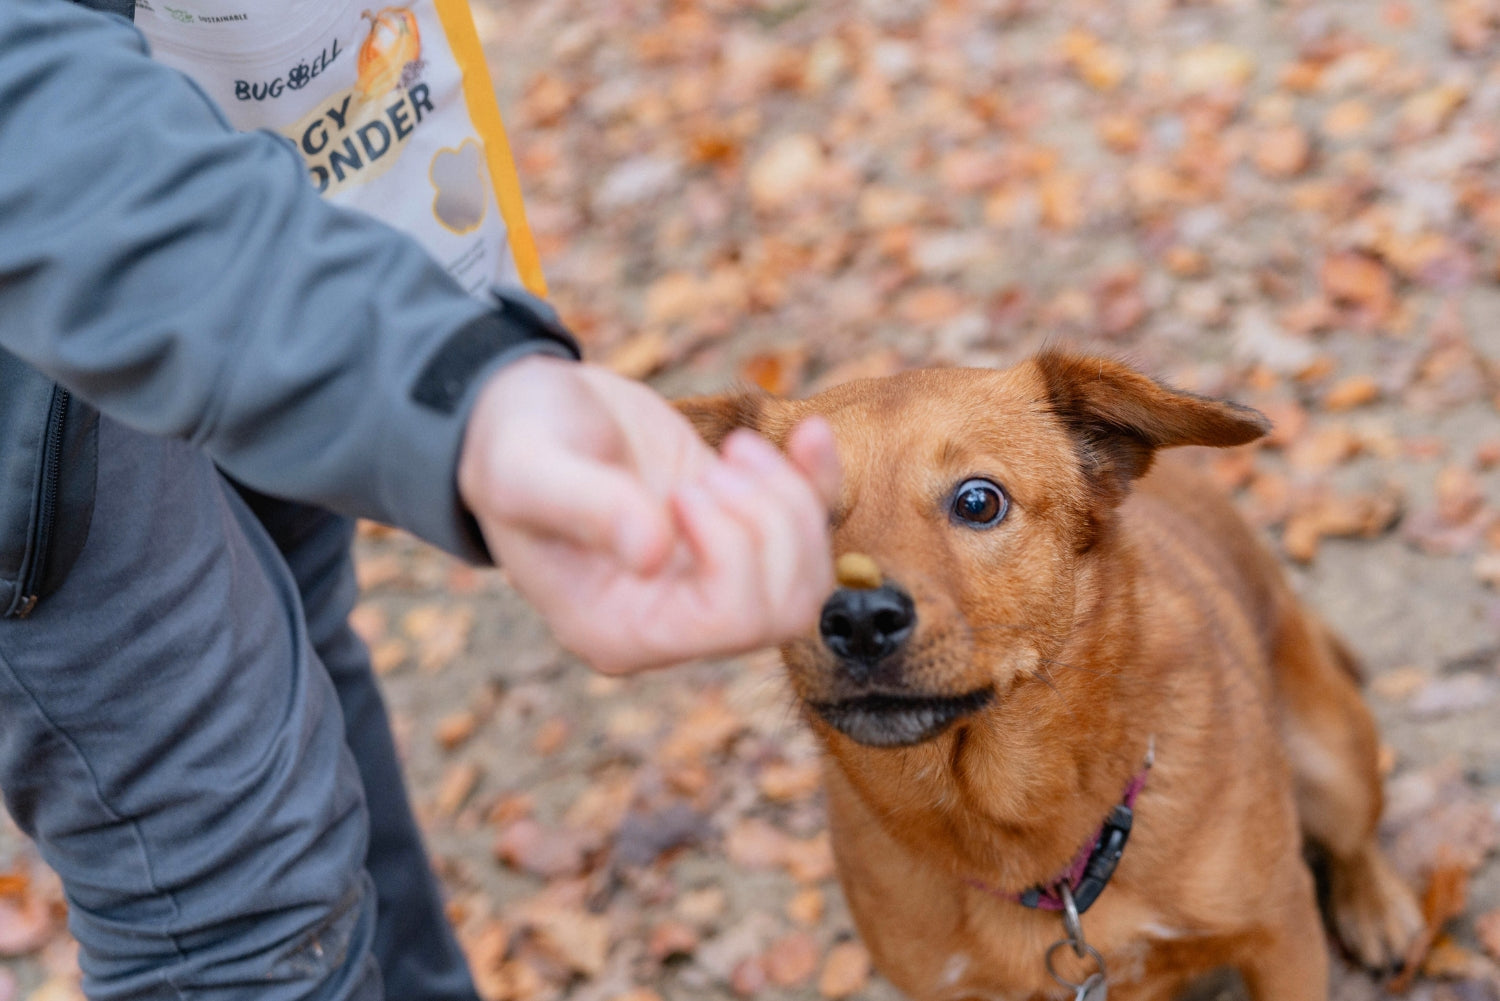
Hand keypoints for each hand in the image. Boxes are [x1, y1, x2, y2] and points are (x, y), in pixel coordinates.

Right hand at [457, 355, 839, 673]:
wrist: (528, 415)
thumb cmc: (513, 445)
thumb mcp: (527, 468)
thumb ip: (585, 507)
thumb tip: (653, 553)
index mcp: (617, 630)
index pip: (727, 622)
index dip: (732, 550)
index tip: (685, 489)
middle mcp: (671, 624)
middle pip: (783, 609)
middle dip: (769, 524)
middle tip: (710, 470)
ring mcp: (709, 584)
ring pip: (809, 579)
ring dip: (792, 503)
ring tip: (733, 453)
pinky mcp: (736, 537)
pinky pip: (814, 532)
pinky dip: (823, 479)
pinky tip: (808, 433)